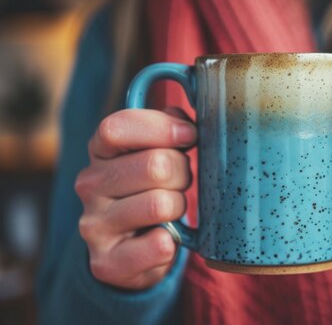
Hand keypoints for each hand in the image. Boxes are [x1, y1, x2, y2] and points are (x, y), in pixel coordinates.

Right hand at [75, 107, 194, 288]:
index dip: (162, 128)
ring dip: (179, 208)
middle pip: (156, 165)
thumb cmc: (152, 191)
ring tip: (170, 212)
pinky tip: (164, 239)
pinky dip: (173, 243)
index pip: (116, 127)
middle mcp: (89, 185)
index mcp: (100, 151)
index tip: (189, 136)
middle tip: (180, 184)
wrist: (133, 253)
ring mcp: (94, 224)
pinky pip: (160, 245)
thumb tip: (185, 122)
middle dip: (183, 174)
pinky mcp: (106, 262)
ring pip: (161, 204)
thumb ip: (169, 127)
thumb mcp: (157, 152)